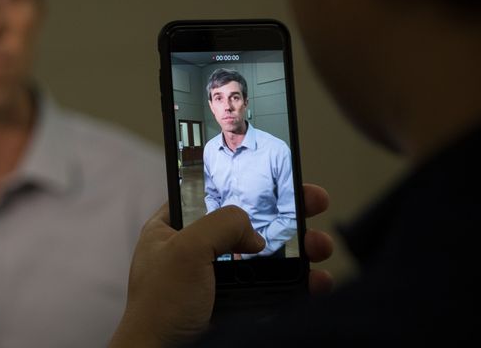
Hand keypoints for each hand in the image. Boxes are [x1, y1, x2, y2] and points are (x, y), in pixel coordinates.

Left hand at [109, 183, 332, 347]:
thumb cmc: (160, 307)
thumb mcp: (185, 249)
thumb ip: (221, 224)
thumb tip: (255, 234)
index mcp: (172, 230)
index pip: (209, 194)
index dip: (242, 182)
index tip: (274, 175)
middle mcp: (196, 252)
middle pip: (248, 223)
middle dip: (285, 214)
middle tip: (315, 202)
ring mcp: (218, 281)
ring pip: (267, 257)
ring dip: (299, 248)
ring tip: (322, 245)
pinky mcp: (238, 308)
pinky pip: (275, 290)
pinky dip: (300, 285)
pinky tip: (318, 281)